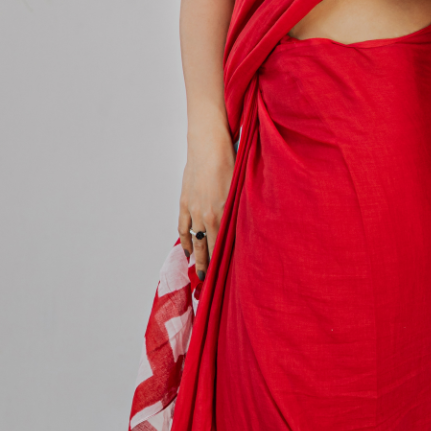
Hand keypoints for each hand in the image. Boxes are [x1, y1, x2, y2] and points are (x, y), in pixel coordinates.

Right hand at [178, 126, 234, 278]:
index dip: (223, 264)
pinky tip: (187, 252)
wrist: (209, 146)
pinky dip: (185, 241)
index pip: (222, 247)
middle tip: (210, 285)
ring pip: (194, 241)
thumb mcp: (242, 189)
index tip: (224, 278)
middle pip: (207, 248)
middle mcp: (207, 216)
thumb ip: (241, 211)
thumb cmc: (231, 163)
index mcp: (223, 214)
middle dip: (209, 268)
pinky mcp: (185, 202)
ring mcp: (193, 210)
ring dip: (197, 258)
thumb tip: (247, 228)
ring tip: (199, 273)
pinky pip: (183, 228)